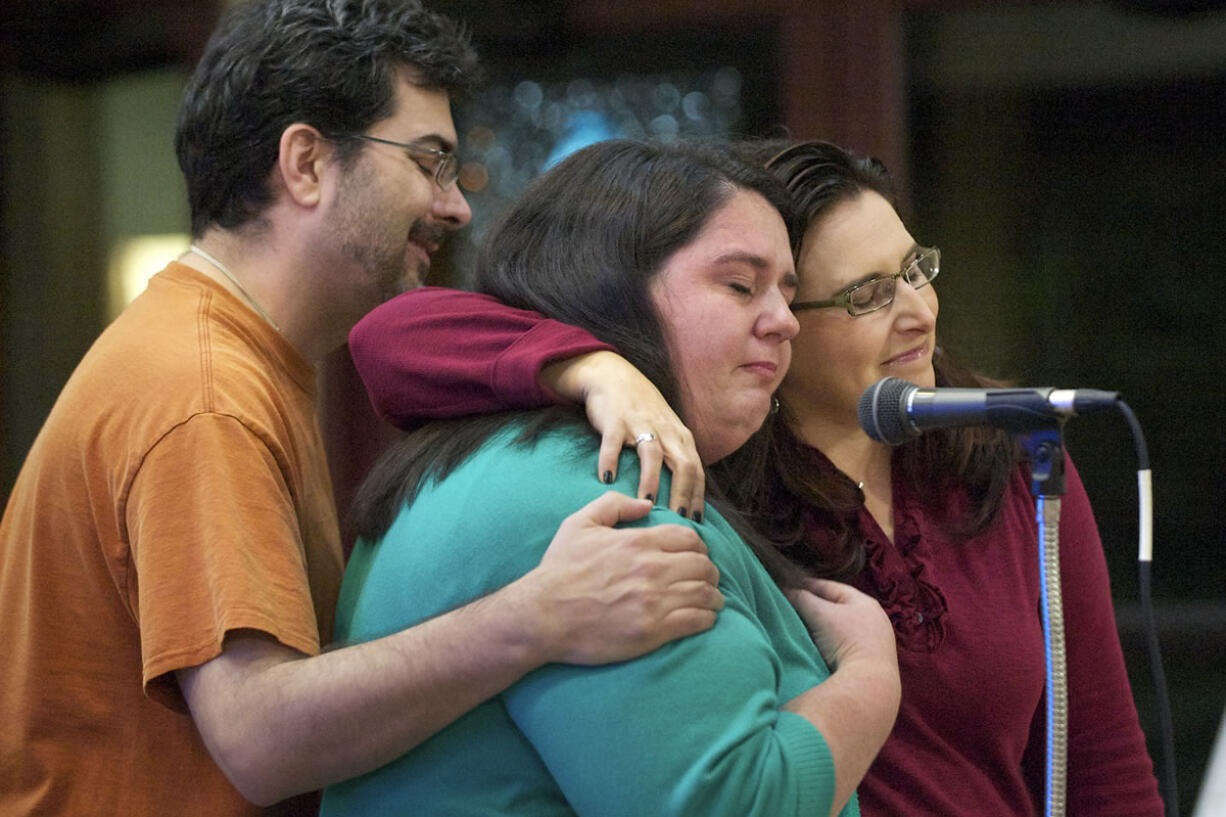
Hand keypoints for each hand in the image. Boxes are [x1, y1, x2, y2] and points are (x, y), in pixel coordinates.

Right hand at [524, 491, 722, 664]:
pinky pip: (696, 621)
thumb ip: (613, 504)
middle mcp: (651, 568)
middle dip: (710, 572)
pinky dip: (706, 619)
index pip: (690, 539)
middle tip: (707, 580)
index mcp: (637, 542)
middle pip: (703, 565)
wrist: (541, 615)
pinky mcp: (652, 631)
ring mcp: (654, 601)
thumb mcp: (579, 524)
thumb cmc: (558, 570)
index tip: (697, 556)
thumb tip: (645, 504)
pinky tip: (704, 619)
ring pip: (705, 593)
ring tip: (712, 601)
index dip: (699, 547)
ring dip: (713, 596)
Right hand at [541, 351, 704, 516]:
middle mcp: (665, 431)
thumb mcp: (668, 432)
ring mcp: (640, 423)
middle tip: (678, 521)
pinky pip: (613, 442)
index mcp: (680, 437)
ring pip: (652, 454)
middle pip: (682, 464)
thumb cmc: (642, 412)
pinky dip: (610, 460)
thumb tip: (686, 499)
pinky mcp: (615, 419)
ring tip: (646, 505)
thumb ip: (677, 460)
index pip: (697, 471)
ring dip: (650, 480)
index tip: (696, 524)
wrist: (613, 376)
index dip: (698, 497)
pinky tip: (607, 480)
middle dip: (682, 494)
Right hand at [786, 578, 896, 673]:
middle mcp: (874, 619)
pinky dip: (830, 645)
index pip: (829, 587)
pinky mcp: (871, 663)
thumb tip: (782, 588)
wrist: (868, 684)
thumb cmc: (845, 641)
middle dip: (813, 608)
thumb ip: (800, 597)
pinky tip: (818, 650)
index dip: (805, 586)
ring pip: (839, 628)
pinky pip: (845, 646)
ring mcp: (875, 642)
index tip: (786, 588)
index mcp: (865, 602)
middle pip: (835, 608)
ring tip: (801, 631)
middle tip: (790, 609)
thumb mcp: (819, 614)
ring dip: (821, 629)